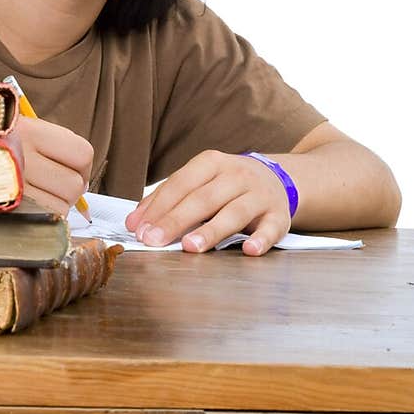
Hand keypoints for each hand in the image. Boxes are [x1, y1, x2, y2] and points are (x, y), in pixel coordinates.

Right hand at [15, 116, 92, 216]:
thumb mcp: (23, 131)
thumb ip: (56, 148)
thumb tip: (84, 184)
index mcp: (30, 131)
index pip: (83, 153)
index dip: (85, 167)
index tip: (75, 172)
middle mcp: (22, 156)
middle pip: (74, 185)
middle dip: (70, 191)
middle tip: (54, 187)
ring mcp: (13, 183)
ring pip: (62, 205)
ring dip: (56, 205)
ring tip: (37, 195)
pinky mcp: (6, 205)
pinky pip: (43, 218)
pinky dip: (42, 215)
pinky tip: (29, 205)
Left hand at [125, 150, 292, 255]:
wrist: (278, 179)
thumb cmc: (227, 184)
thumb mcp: (200, 180)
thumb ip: (169, 198)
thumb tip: (135, 222)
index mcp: (212, 163)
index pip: (180, 183)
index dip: (158, 206)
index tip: (138, 228)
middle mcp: (237, 175)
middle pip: (203, 199)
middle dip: (175, 220)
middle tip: (154, 240)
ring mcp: (260, 195)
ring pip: (234, 212)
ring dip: (211, 230)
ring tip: (190, 246)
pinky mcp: (279, 215)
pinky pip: (271, 228)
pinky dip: (261, 240)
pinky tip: (249, 250)